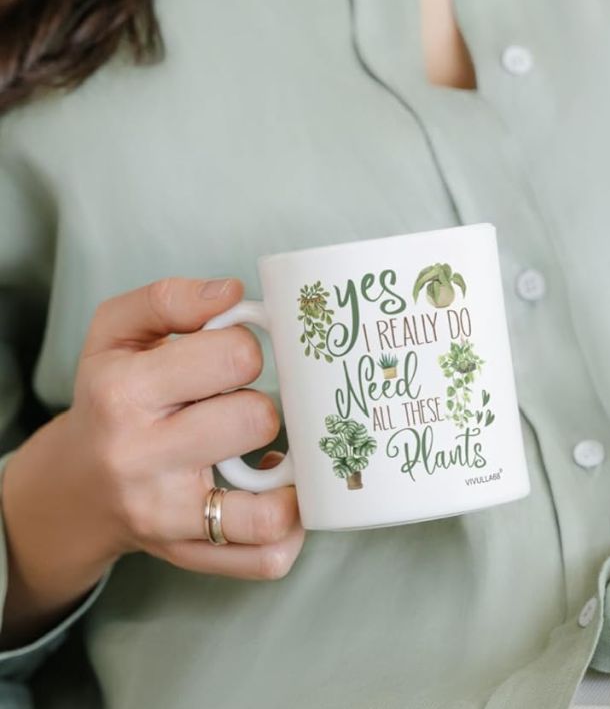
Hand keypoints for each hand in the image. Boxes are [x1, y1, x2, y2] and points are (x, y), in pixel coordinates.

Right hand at [1, 278, 302, 644]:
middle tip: (247, 407)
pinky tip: (280, 496)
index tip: (235, 361)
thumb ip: (170, 299)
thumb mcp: (118, 334)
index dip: (249, 350)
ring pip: (267, 509)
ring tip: (278, 454)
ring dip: (291, 477)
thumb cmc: (113, 398)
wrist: (76, 485)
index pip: (233, 356)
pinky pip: (266, 557)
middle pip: (256, 420)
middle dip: (266, 405)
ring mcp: (168, 516)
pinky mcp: (191, 554)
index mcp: (125, 392)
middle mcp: (141, 458)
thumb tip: (230, 292)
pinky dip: (290, 530)